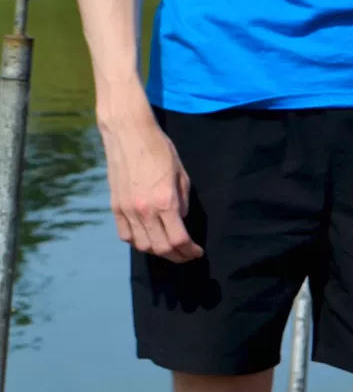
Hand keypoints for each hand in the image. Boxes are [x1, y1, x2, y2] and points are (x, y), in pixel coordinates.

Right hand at [99, 108, 200, 260]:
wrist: (129, 135)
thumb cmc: (160, 150)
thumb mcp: (182, 175)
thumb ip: (182, 202)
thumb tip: (180, 220)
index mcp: (165, 202)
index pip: (178, 239)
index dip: (190, 250)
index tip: (197, 251)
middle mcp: (144, 211)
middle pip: (160, 247)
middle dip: (177, 256)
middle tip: (186, 254)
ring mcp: (127, 210)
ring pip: (142, 245)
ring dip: (158, 251)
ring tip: (169, 248)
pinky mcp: (115, 207)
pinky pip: (125, 235)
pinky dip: (138, 242)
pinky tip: (148, 238)